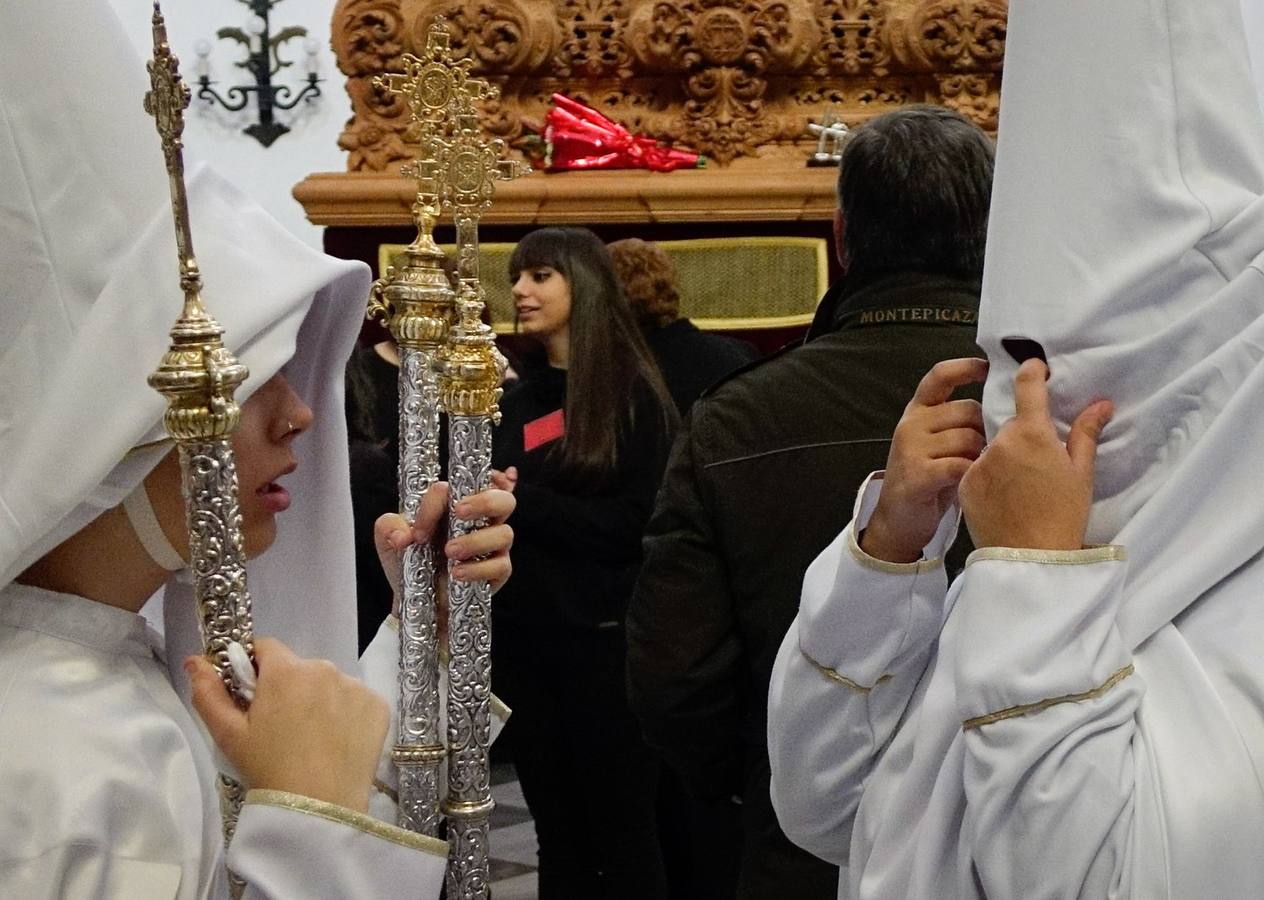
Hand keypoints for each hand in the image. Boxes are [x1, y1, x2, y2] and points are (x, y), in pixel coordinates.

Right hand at [187, 638, 387, 812]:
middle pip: (299, 668)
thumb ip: (208, 692)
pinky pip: (357, 702)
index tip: (255, 697)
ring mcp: (355, 686)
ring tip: (311, 740)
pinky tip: (337, 743)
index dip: (256, 669)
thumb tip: (195, 660)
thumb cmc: (268, 768)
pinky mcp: (378, 706)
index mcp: (286, 670)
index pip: (266, 648)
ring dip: (319, 701)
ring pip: (329, 685)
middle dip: (289, 689)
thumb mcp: (228, 734)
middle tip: (281, 727)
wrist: (318, 807)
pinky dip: (347, 716)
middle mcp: (324, 668)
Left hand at [374, 480, 515, 615]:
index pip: (458, 488)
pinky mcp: (498, 572)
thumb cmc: (408, 561)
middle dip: (485, 501)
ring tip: (449, 552)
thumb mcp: (389, 540)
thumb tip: (403, 535)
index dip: (437, 503)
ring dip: (476, 540)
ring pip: (505, 533)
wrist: (415, 600)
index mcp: (457, 504)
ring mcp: (493, 546)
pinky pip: (501, 566)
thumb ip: (389, 527)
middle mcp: (481, 521)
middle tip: (459, 512)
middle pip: (504, 499)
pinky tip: (458, 574)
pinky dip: (479, 569)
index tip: (419, 531)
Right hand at [861, 358, 988, 563]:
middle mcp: (911, 424)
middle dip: (984, 431)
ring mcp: (910, 448)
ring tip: (972, 472)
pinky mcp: (916, 474)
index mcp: (917, 411)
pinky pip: (960, 464)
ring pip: (968, 438)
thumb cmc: (928, 478)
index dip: (965, 368)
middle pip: (968, 411)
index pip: (939, 377)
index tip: (987, 368)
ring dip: (979, 457)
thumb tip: (1001, 406)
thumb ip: (958, 422)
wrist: (898, 520)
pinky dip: (970, 474)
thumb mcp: (937, 443)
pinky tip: (967, 483)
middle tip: (981, 454)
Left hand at [959, 359, 1111, 550]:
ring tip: (1022, 485)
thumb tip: (1101, 403)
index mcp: (1032, 433)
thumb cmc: (1064, 515)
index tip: (1034, 367)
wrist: (1031, 559)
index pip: (1028, 387)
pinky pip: (977, 468)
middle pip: (1011, 424)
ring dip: (1004, 455)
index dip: (1032, 372)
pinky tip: (1004, 496)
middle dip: (1024, 434)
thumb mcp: (1081, 473)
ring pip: (992, 446)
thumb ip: (1086, 433)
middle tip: (1040, 461)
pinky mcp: (964, 483)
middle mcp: (1000, 441)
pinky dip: (989, 474)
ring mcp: (978, 462)